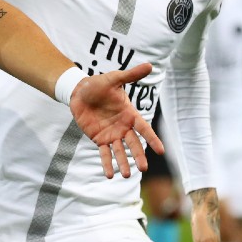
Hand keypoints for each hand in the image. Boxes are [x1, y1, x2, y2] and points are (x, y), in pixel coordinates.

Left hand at [69, 62, 162, 178]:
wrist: (80, 92)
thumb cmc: (99, 84)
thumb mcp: (115, 79)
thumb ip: (131, 75)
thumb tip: (150, 65)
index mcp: (130, 114)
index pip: (143, 129)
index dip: (152, 139)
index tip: (161, 151)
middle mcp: (123, 127)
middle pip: (133, 144)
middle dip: (138, 156)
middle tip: (143, 169)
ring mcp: (112, 134)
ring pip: (120, 151)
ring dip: (123, 163)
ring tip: (127, 176)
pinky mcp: (99, 139)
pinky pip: (104, 153)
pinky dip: (107, 163)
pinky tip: (109, 175)